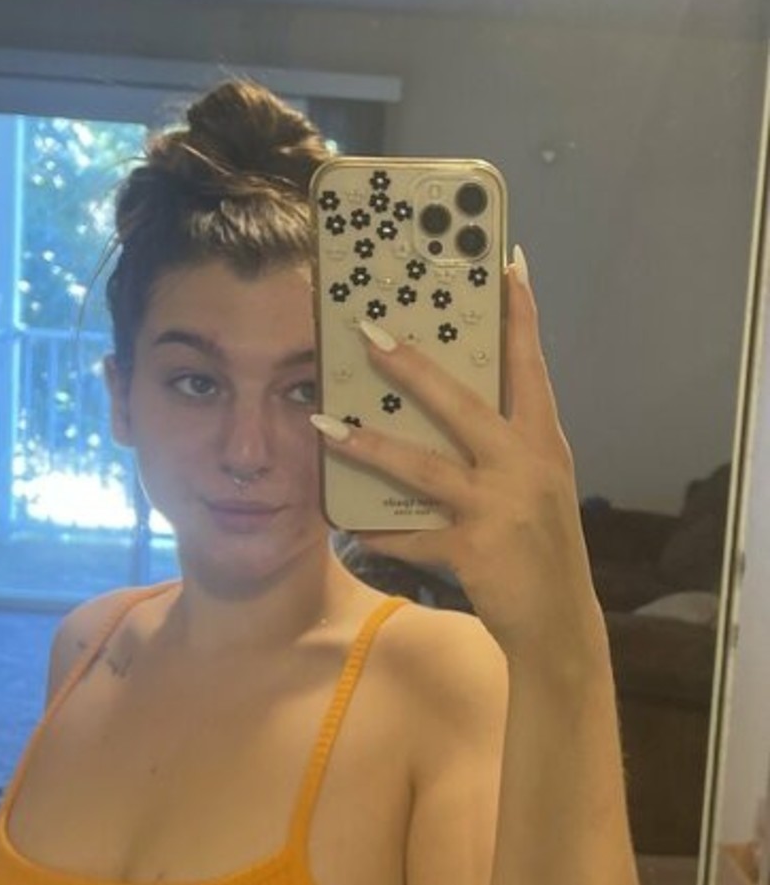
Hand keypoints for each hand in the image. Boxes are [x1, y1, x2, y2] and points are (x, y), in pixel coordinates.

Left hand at [313, 253, 603, 667]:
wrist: (561, 624)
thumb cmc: (542, 547)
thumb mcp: (537, 484)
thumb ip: (503, 445)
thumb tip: (447, 404)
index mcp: (543, 442)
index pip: (530, 364)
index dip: (519, 313)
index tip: (505, 261)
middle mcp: (525, 466)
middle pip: (462, 404)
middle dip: (412, 367)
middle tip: (369, 331)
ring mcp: (500, 508)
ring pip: (423, 467)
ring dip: (369, 445)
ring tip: (324, 424)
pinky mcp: (475, 550)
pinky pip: (411, 537)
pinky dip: (376, 531)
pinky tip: (345, 523)